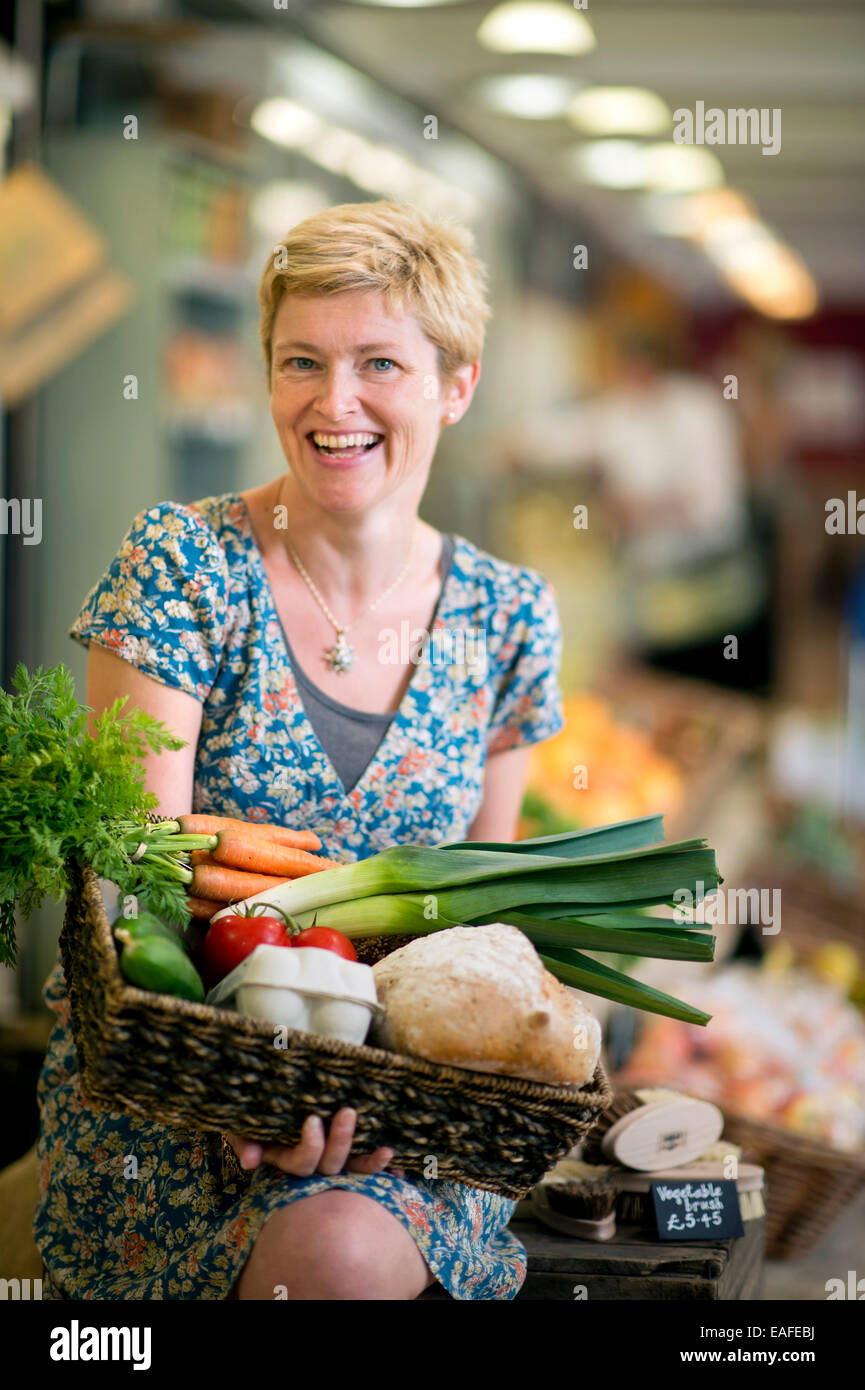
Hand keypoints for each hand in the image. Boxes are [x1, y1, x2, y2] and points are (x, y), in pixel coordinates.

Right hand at [225, 1109, 403, 1177]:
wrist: (267, 1091)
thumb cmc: (252, 1107)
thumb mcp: (240, 1121)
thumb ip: (242, 1138)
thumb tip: (250, 1161)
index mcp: (284, 1157)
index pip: (301, 1163)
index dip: (310, 1147)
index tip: (313, 1120)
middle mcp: (310, 1163)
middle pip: (329, 1165)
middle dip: (340, 1142)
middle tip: (347, 1112)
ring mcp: (330, 1160)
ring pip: (351, 1170)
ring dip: (369, 1164)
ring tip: (386, 1150)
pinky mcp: (349, 1151)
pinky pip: (367, 1165)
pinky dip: (384, 1169)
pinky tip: (401, 1167)